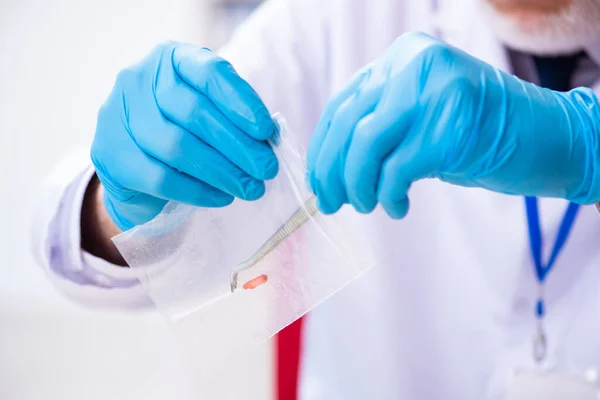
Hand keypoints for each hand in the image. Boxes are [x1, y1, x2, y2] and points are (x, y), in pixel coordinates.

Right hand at [91, 42, 277, 230]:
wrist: (132, 163)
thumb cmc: (181, 129)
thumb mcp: (206, 109)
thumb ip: (233, 116)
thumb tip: (268, 139)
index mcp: (170, 58)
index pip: (209, 73)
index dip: (241, 102)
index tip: (266, 131)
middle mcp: (138, 79)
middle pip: (194, 113)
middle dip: (237, 145)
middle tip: (266, 169)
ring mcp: (118, 115)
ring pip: (177, 147)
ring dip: (222, 172)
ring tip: (250, 188)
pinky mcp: (111, 155)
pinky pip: (160, 178)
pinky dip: (197, 190)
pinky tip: (222, 197)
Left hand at [307, 32, 599, 217]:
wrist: (547, 138)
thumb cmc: (477, 133)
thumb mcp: (422, 115)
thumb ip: (381, 124)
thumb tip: (330, 167)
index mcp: (403, 58)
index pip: (344, 104)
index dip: (323, 147)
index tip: (317, 180)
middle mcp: (414, 65)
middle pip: (349, 123)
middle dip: (331, 170)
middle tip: (330, 203)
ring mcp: (434, 93)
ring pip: (365, 144)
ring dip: (357, 184)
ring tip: (365, 205)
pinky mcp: (450, 127)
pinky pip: (397, 170)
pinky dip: (389, 194)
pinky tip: (397, 206)